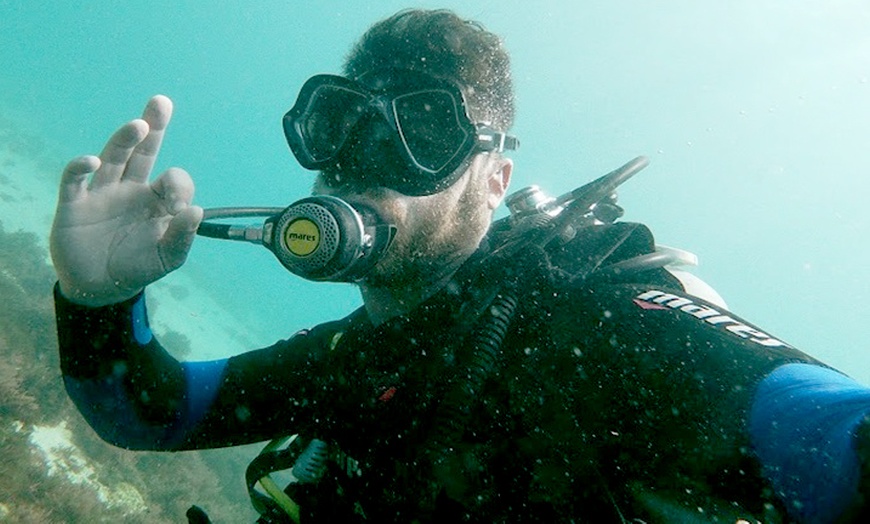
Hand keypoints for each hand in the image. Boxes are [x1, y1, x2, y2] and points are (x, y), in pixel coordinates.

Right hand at [50, 95, 202, 305]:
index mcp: (157, 199)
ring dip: (124, 139)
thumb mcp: (168, 257)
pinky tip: (91, 161)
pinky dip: (80, 167)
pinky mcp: (75, 203)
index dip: (178, 184)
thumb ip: (183, 236)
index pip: (173, 178)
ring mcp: (103, 192)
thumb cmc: (138, 266)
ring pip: (114, 157)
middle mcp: (132, 188)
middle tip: (162, 102)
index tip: (177, 205)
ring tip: (138, 125)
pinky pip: (75, 179)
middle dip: (153, 127)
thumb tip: (196, 211)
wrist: (100, 286)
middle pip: (143, 151)